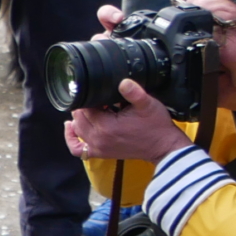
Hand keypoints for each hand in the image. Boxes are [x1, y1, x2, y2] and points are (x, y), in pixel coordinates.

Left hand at [64, 78, 192, 164]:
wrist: (164, 147)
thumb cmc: (157, 126)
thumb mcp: (148, 105)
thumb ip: (134, 93)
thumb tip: (123, 81)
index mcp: (106, 126)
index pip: (85, 108)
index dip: (88, 98)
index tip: (96, 92)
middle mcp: (98, 138)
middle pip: (79, 119)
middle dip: (84, 107)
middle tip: (95, 99)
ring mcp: (98, 148)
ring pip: (77, 130)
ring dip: (79, 119)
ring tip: (88, 108)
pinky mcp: (101, 154)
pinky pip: (78, 149)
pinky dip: (72, 139)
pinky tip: (72, 129)